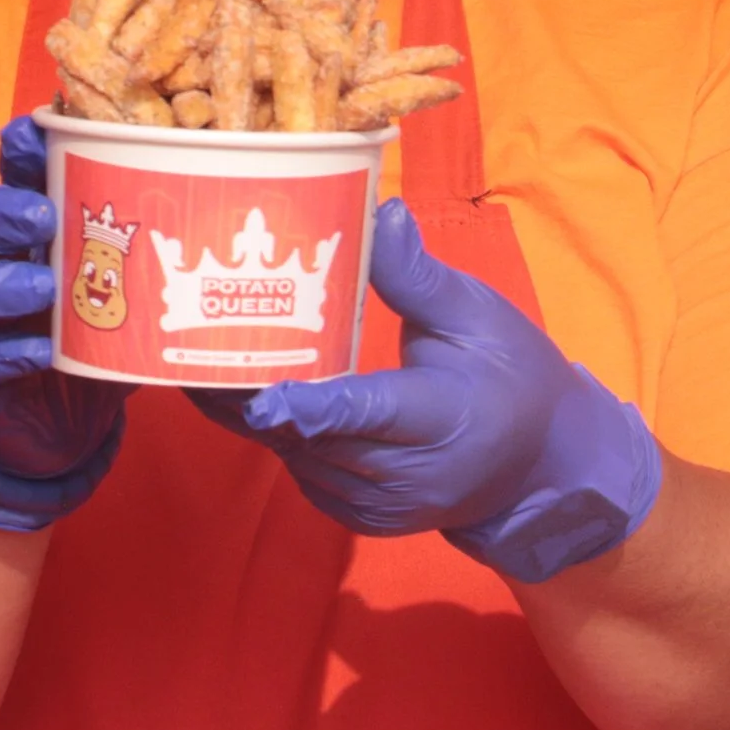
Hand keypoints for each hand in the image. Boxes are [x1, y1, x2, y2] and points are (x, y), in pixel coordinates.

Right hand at [0, 115, 129, 532]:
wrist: (50, 429)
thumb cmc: (96, 343)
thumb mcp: (131, 295)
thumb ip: (165, 262)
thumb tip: (242, 222)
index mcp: (33, 235)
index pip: (18, 178)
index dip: (23, 151)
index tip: (38, 130)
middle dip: (8, 212)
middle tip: (44, 215)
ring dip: (6, 285)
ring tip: (44, 288)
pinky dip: (7, 354)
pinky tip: (37, 354)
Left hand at [199, 198, 662, 584]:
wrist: (540, 464)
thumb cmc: (513, 377)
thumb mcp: (477, 316)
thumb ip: (418, 276)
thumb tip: (380, 213)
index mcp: (443, 418)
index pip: (366, 412)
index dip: (307, 406)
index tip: (258, 391)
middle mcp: (407, 474)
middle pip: (312, 438)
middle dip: (249, 396)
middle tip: (188, 345)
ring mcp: (380, 504)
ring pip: (296, 456)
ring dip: (250, 413)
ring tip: (194, 359)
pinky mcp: (361, 516)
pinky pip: (302, 470)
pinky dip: (275, 433)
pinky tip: (238, 391)